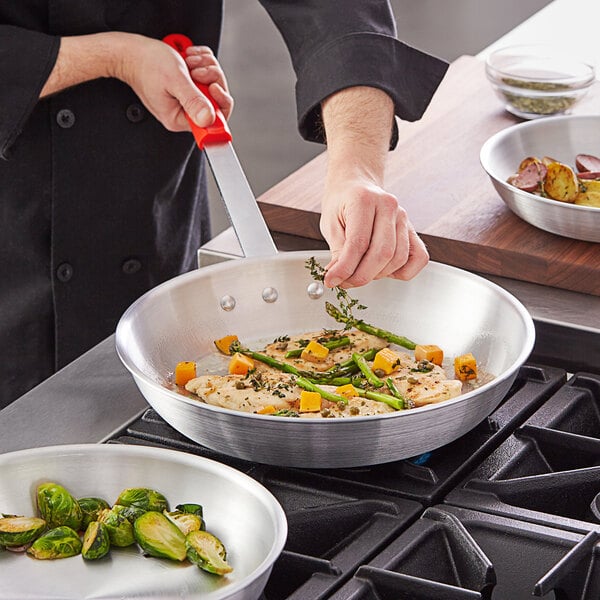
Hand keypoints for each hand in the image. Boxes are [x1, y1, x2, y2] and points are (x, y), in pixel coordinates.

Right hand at [115, 34, 232, 130]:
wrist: (132, 52)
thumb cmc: (147, 64)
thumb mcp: (175, 81)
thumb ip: (193, 101)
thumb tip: (208, 119)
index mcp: (180, 119)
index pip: (214, 122)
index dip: (220, 103)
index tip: (213, 86)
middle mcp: (185, 112)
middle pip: (217, 99)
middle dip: (211, 78)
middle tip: (195, 70)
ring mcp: (187, 99)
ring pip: (214, 83)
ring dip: (206, 67)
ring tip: (189, 62)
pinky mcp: (189, 87)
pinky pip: (207, 74)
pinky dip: (202, 62)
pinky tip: (189, 59)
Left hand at [320, 176, 428, 288]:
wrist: (356, 184)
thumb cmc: (342, 202)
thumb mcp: (330, 223)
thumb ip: (337, 251)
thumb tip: (338, 276)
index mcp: (364, 200)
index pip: (358, 243)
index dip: (345, 268)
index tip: (332, 280)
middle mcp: (389, 206)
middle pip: (382, 253)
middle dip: (361, 276)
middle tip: (345, 282)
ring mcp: (403, 218)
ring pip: (398, 258)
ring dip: (378, 275)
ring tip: (360, 273)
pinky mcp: (412, 229)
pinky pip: (418, 257)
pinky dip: (403, 271)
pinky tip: (384, 269)